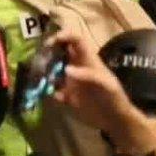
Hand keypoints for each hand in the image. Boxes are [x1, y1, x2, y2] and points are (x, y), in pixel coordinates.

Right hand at [49, 29, 151, 152]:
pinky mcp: (68, 95)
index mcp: (88, 60)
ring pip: (53, 70)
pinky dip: (49, 92)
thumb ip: (88, 75)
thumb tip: (66, 69)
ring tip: (38, 77)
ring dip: (45, 72)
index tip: (49, 42)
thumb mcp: (107, 85)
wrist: (117, 121)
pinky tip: (51, 96)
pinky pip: (53, 90)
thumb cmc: (115, 99)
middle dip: (48, 52)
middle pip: (61, 51)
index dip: (64, 35)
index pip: (76, 40)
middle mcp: (77, 67)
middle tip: (38, 58)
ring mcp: (72, 81)